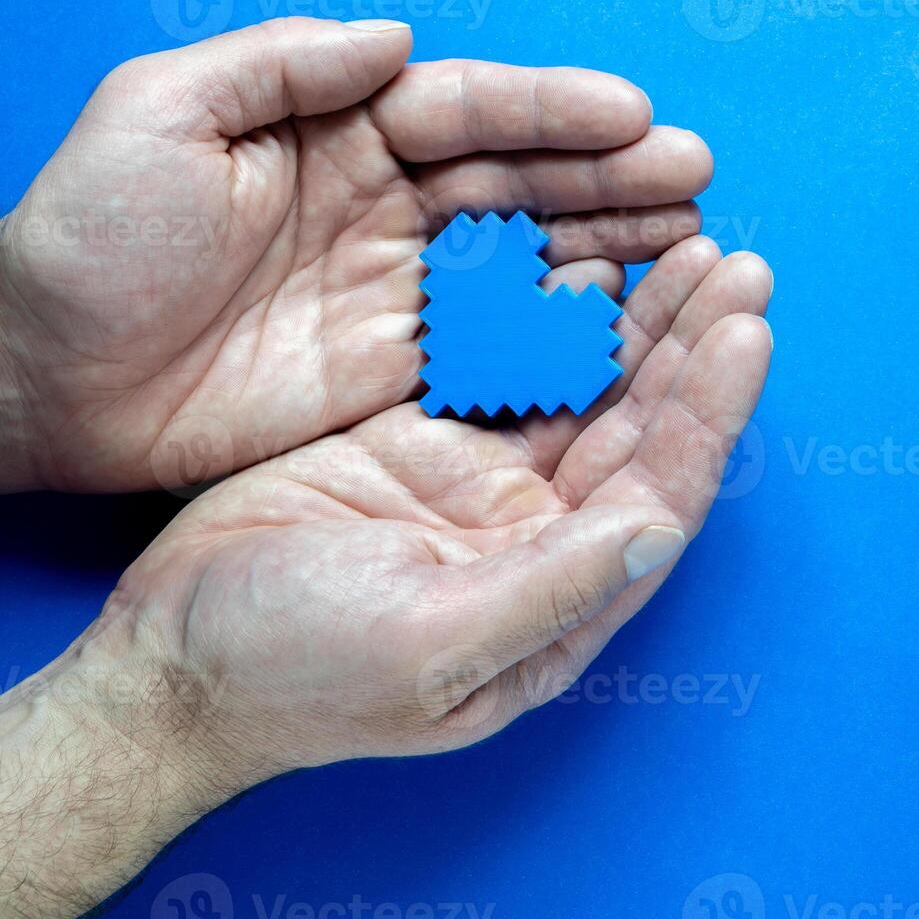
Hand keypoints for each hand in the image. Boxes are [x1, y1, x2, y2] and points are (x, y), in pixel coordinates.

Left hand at [0, 16, 711, 491]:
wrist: (46, 375)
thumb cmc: (86, 236)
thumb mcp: (156, 116)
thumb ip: (280, 69)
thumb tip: (397, 39)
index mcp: (333, 130)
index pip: (463, 112)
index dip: (549, 114)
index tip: (633, 119)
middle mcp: (376, 204)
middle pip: (514, 183)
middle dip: (607, 180)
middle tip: (696, 184)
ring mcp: (388, 289)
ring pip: (519, 262)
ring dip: (603, 251)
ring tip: (689, 244)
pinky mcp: (385, 370)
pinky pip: (486, 346)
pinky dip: (555, 336)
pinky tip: (620, 323)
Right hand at [87, 238, 771, 788]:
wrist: (174, 652)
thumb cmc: (293, 673)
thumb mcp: (427, 642)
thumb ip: (549, 588)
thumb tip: (662, 531)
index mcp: (558, 604)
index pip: (658, 498)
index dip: (707, 415)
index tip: (745, 331)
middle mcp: (537, 542)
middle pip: (635, 431)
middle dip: (689, 348)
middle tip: (736, 261)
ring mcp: (479, 487)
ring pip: (579, 391)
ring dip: (634, 324)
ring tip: (686, 246)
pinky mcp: (423, 443)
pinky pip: (501, 368)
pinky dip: (541, 317)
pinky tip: (576, 264)